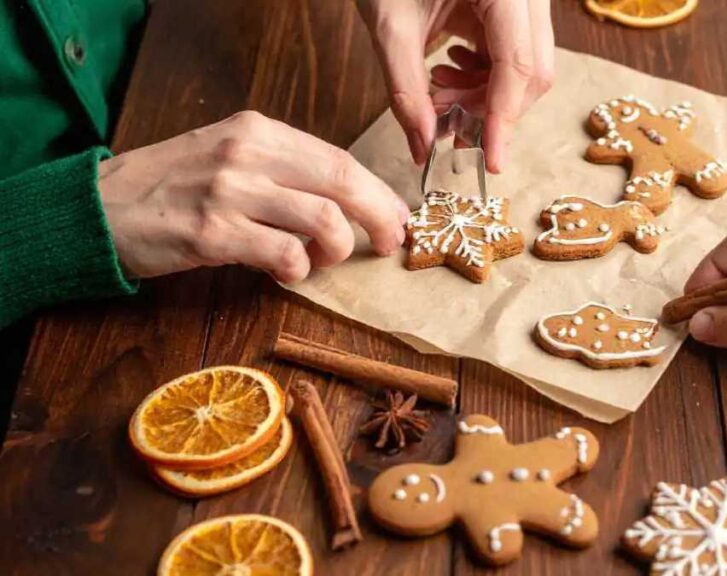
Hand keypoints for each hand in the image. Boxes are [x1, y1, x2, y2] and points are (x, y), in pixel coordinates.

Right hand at [98, 111, 408, 283]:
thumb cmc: (172, 186)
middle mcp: (248, 153)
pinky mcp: (212, 234)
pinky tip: (284, 272)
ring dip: (334, 251)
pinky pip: (285, 256)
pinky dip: (298, 271)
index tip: (396, 217)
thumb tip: (349, 202)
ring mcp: (229, 192)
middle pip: (344, 184)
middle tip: (386, 245)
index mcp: (259, 130)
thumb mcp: (230, 156)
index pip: (340, 159)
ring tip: (317, 261)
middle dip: (378, 219)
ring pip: (323, 223)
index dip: (378, 193)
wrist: (98, 207)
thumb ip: (285, 171)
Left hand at [358, 0, 553, 172]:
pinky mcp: (515, 7)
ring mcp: (525, 0)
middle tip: (448, 129)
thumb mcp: (389, 25)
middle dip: (492, 110)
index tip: (489, 162)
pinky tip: (449, 70)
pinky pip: (514, 54)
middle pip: (533, 70)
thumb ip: (406, 90)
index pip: (519, 64)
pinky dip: (485, 77)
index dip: (503, 119)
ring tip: (439, 92)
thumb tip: (423, 148)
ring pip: (527, 67)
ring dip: (486, 97)